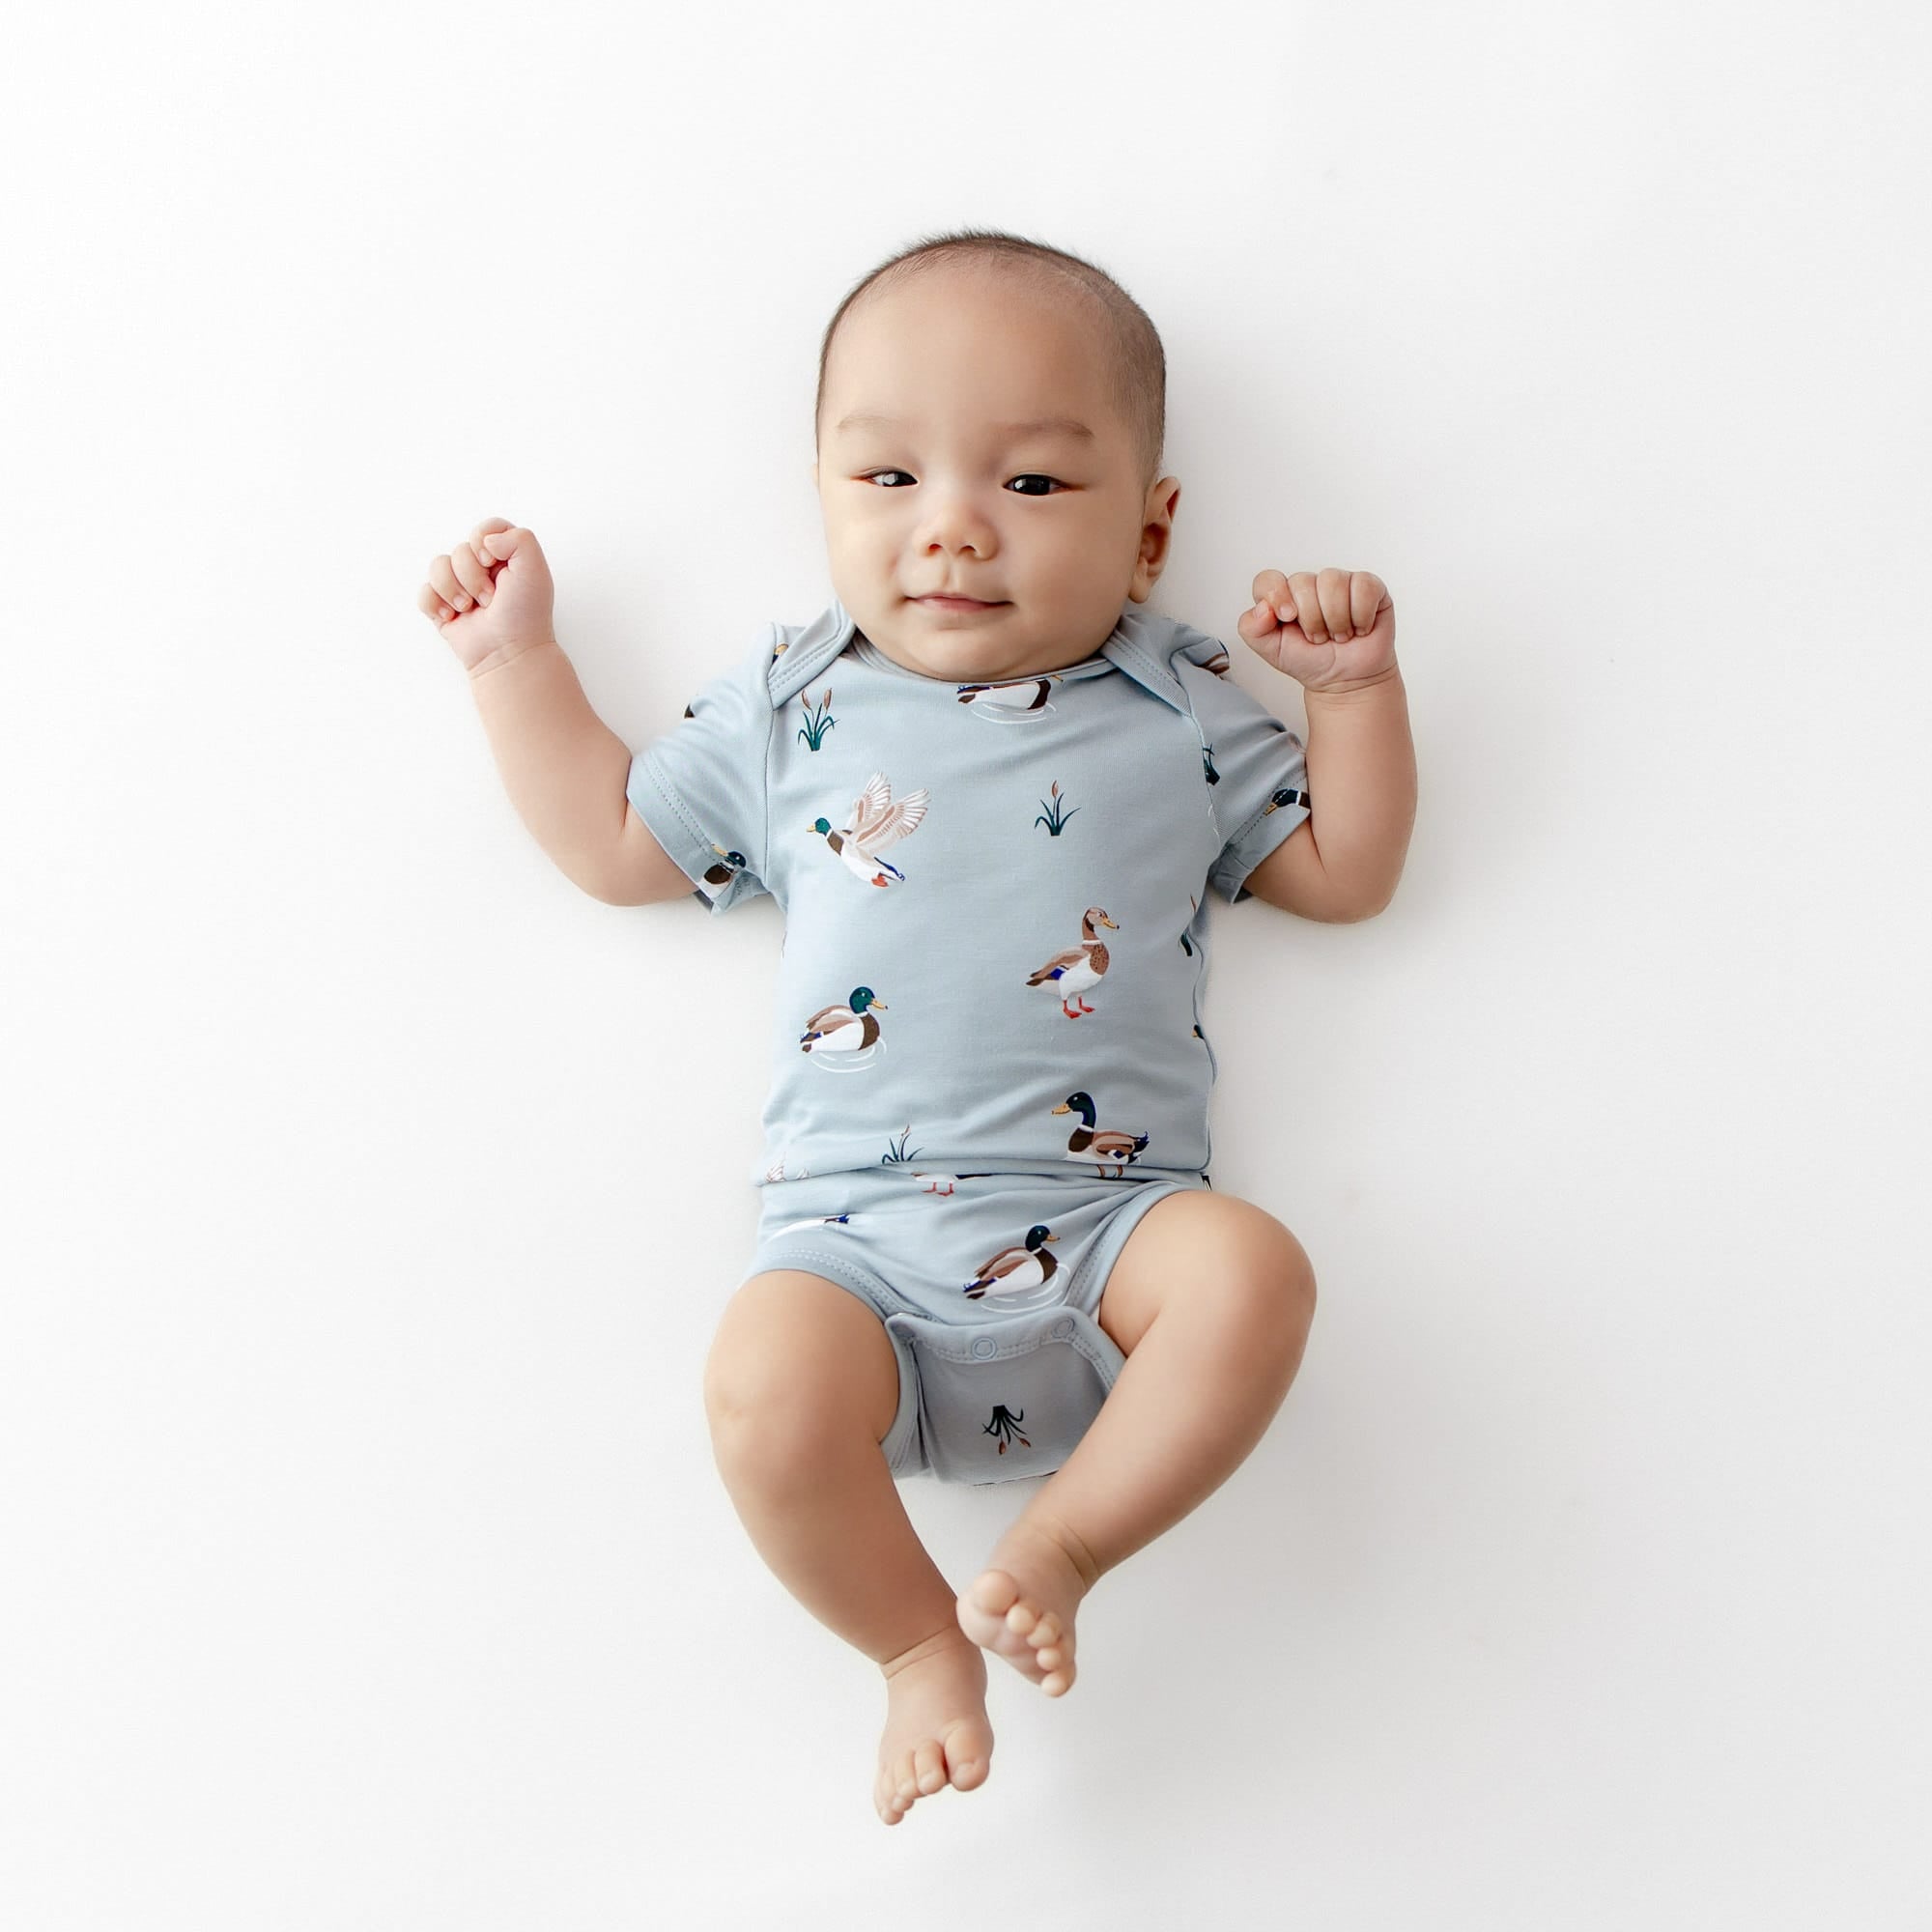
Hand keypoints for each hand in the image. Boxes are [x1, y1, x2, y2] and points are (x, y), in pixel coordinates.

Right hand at [417, 519, 558, 675]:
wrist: (509, 653)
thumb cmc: (525, 614)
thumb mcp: (535, 570)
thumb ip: (519, 538)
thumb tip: (485, 540)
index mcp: (505, 556)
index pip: (486, 528)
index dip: (484, 541)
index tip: (494, 562)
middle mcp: (482, 568)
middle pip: (460, 549)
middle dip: (472, 576)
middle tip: (491, 599)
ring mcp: (460, 586)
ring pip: (437, 567)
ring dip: (454, 591)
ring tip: (471, 609)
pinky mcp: (442, 605)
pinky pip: (424, 592)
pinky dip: (435, 604)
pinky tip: (452, 617)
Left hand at [1237, 568, 1396, 692]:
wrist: (1345, 680)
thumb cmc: (1310, 661)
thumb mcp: (1271, 651)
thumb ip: (1252, 629)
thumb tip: (1262, 608)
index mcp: (1282, 596)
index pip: (1268, 580)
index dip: (1276, 595)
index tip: (1288, 618)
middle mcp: (1309, 585)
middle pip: (1302, 582)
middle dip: (1311, 620)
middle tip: (1318, 638)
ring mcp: (1340, 582)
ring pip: (1332, 582)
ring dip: (1335, 620)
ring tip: (1338, 635)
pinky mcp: (1369, 587)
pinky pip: (1363, 587)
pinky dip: (1360, 616)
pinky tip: (1359, 628)